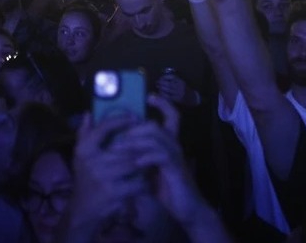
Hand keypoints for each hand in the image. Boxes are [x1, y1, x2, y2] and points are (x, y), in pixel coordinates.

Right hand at [67, 114, 149, 225]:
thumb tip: (89, 113)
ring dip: (144, 163)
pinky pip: (137, 183)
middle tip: (151, 140)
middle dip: (140, 145)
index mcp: (84, 149)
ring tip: (151, 160)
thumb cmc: (84, 178)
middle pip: (124, 147)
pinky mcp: (115, 193)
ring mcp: (104, 177)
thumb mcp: (80, 156)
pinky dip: (144, 182)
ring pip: (134, 164)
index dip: (120, 120)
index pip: (103, 128)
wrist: (83, 210)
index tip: (134, 116)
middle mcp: (92, 161)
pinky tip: (146, 181)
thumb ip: (84, 134)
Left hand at [114, 95, 207, 227]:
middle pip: (156, 126)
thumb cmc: (168, 189)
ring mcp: (176, 157)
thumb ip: (140, 156)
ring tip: (118, 148)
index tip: (149, 97)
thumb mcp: (151, 170)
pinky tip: (136, 163)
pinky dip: (146, 157)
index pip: (171, 117)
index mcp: (169, 143)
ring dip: (135, 142)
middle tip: (117, 136)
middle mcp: (174, 146)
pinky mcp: (177, 170)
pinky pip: (161, 156)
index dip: (163, 104)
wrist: (188, 210)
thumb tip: (118, 145)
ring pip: (156, 138)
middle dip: (134, 128)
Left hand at [155, 71, 188, 103]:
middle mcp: (180, 86)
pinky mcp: (177, 99)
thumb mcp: (181, 82)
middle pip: (169, 83)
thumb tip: (162, 78)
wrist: (192, 98)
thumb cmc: (184, 89)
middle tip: (156, 82)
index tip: (160, 78)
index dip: (165, 77)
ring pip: (168, 90)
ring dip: (161, 88)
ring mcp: (179, 93)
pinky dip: (163, 94)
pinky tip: (160, 93)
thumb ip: (173, 80)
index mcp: (181, 81)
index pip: (172, 77)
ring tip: (157, 86)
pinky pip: (168, 96)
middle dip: (161, 83)